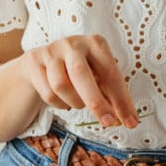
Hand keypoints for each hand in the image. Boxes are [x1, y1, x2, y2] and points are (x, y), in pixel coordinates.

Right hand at [19, 34, 137, 128]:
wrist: (38, 65)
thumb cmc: (73, 73)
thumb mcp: (94, 76)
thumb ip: (108, 92)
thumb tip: (126, 117)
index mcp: (94, 43)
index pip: (110, 72)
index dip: (121, 99)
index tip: (131, 122)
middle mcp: (73, 43)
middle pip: (82, 74)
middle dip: (96, 102)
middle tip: (107, 122)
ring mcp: (51, 50)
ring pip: (61, 85)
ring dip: (74, 102)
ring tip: (77, 103)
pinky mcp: (34, 61)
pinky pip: (47, 93)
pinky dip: (58, 104)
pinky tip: (62, 100)